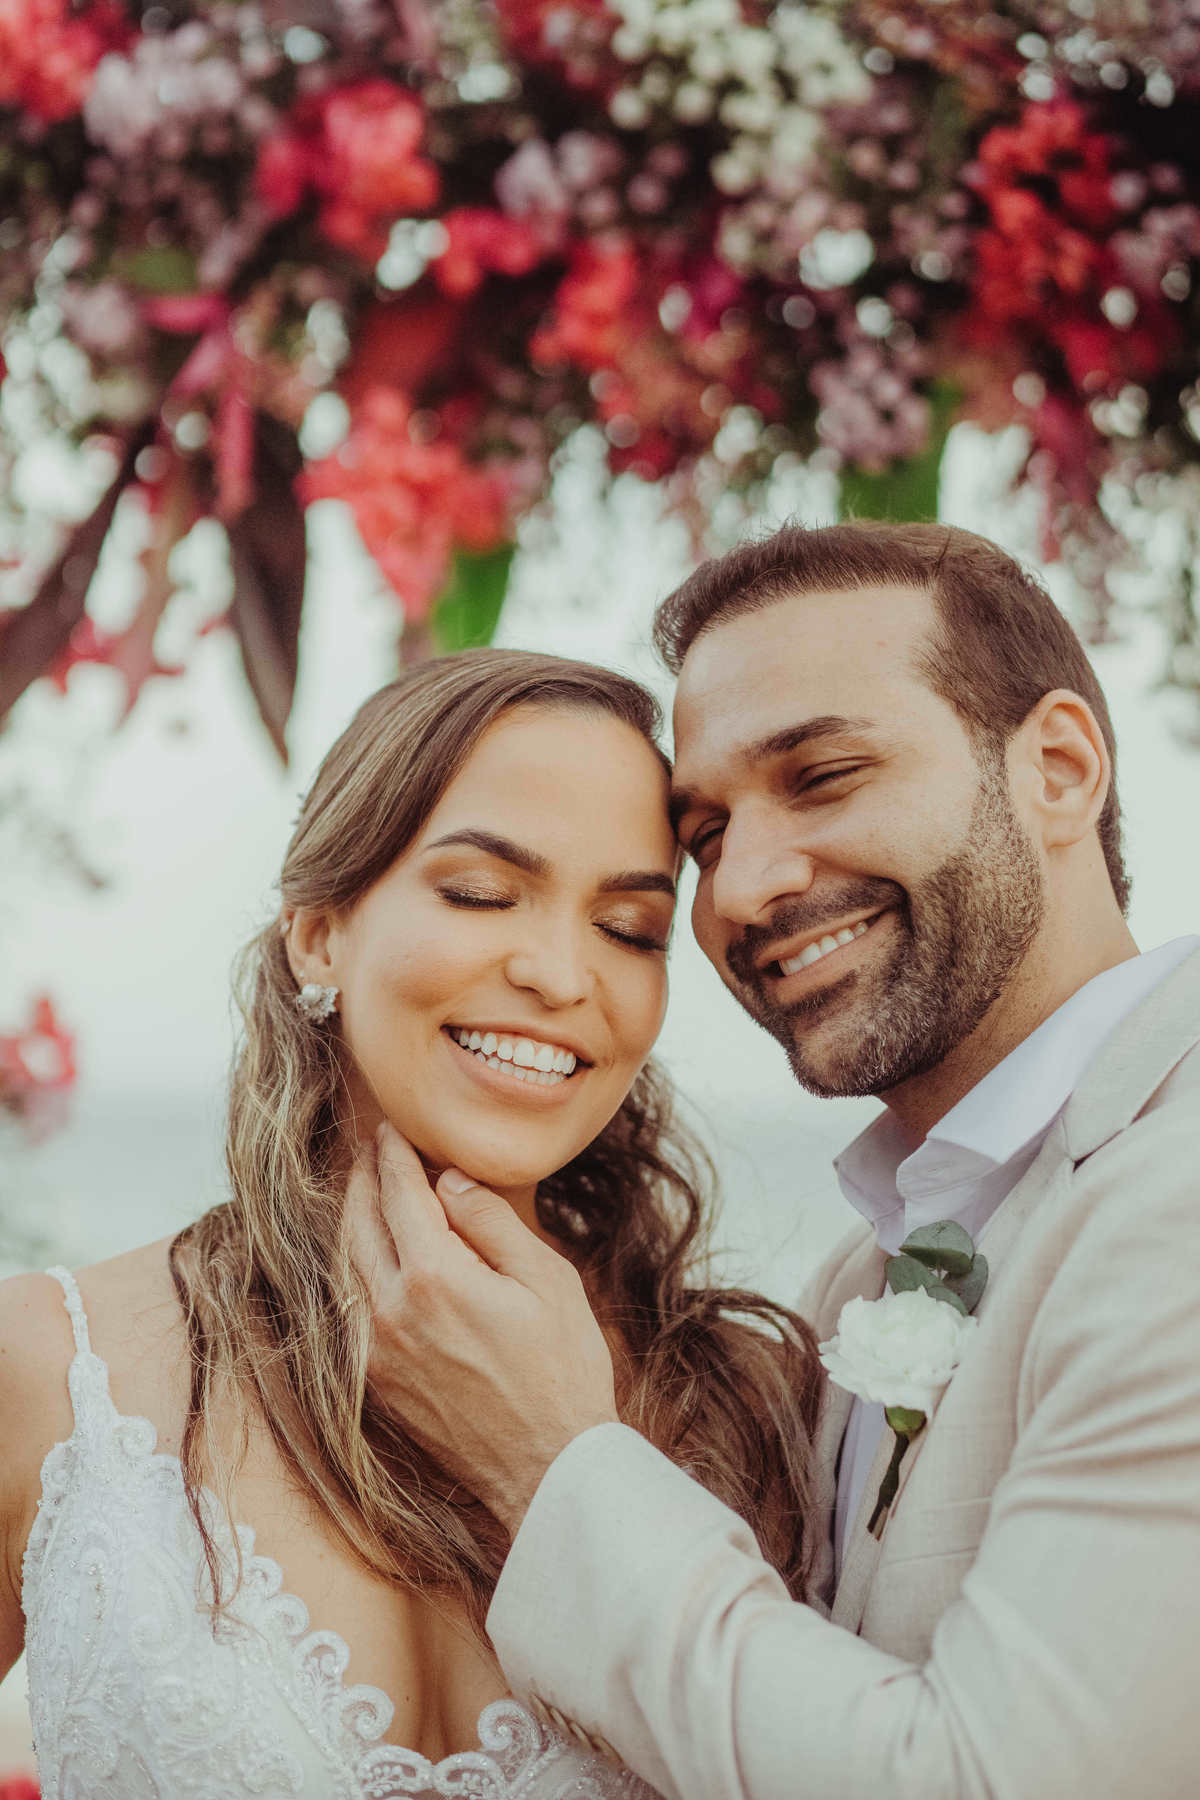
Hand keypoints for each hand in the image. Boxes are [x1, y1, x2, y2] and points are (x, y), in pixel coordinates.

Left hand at [343, 1122, 619, 1535]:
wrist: (548, 1470)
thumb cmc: (563, 1370)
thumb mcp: (546, 1280)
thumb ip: (491, 1222)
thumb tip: (448, 1182)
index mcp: (435, 1277)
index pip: (401, 1195)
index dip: (395, 1156)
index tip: (391, 1130)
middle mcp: (391, 1311)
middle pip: (359, 1226)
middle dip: (364, 1181)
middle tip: (371, 1151)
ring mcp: (376, 1352)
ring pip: (348, 1268)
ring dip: (353, 1224)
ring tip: (366, 1194)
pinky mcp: (377, 1384)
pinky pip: (353, 1310)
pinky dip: (356, 1271)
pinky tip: (372, 1260)